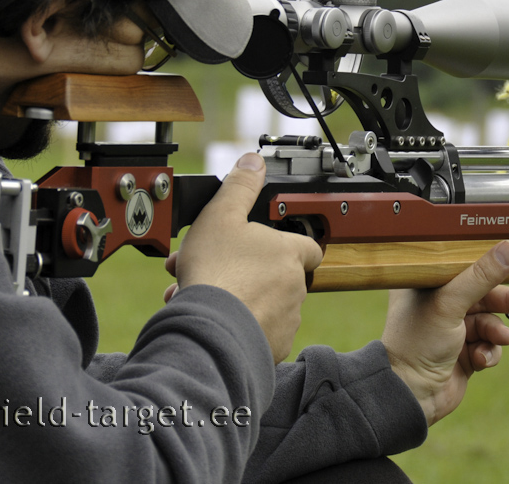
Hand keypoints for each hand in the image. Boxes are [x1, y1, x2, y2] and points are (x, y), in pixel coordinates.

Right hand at [164, 153, 322, 363]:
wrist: (210, 332)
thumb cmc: (217, 275)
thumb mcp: (220, 216)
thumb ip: (239, 187)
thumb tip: (254, 162)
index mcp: (289, 253)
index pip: (308, 245)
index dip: (289, 242)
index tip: (270, 243)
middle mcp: (295, 287)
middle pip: (275, 274)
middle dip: (245, 270)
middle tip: (213, 268)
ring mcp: (287, 319)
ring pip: (263, 304)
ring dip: (238, 298)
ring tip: (201, 294)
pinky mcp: (273, 347)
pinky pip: (258, 332)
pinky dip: (238, 325)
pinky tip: (211, 317)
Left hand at [381, 240, 508, 425]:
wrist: (410, 394)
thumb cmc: (417, 343)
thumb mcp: (450, 303)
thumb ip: (482, 277)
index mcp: (428, 284)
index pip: (465, 265)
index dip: (492, 263)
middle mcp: (439, 303)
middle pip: (485, 294)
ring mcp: (452, 328)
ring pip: (490, 321)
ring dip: (496, 331)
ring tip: (497, 339)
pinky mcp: (463, 352)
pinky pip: (488, 345)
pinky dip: (488, 352)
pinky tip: (479, 359)